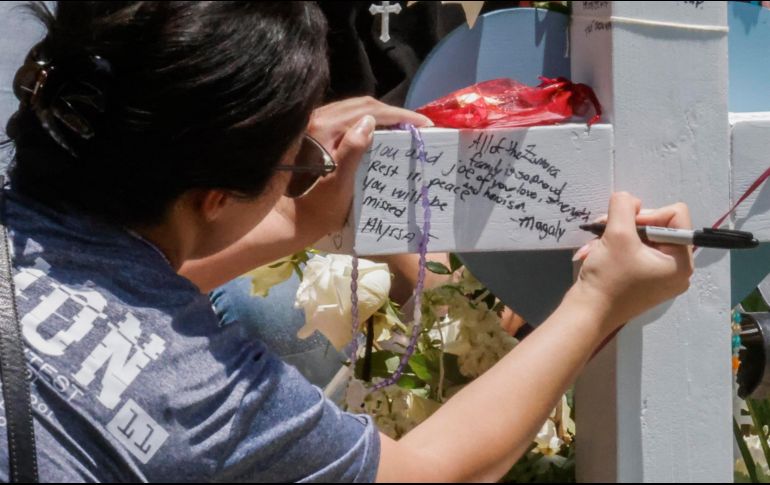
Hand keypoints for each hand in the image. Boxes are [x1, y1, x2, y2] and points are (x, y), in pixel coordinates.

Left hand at [280, 97, 431, 241]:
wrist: (289, 218)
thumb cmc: (317, 208)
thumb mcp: (338, 184)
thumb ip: (352, 150)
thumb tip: (369, 123)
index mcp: (324, 129)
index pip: (368, 112)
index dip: (398, 115)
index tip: (423, 123)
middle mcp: (317, 119)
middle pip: (362, 105)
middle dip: (392, 113)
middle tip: (417, 125)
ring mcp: (315, 124)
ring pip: (354, 109)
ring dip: (380, 116)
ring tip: (403, 127)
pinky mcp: (315, 133)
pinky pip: (346, 117)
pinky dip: (366, 121)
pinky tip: (380, 132)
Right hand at [572, 192, 693, 329]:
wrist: (587, 313)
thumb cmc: (607, 278)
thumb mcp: (616, 234)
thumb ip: (624, 206)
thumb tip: (628, 200)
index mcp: (681, 261)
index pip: (675, 215)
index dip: (647, 213)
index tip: (623, 225)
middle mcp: (677, 270)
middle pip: (658, 226)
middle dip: (627, 225)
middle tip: (602, 228)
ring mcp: (660, 277)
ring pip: (642, 238)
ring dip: (616, 235)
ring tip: (595, 244)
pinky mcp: (644, 280)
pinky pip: (635, 252)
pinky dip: (615, 247)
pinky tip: (596, 252)